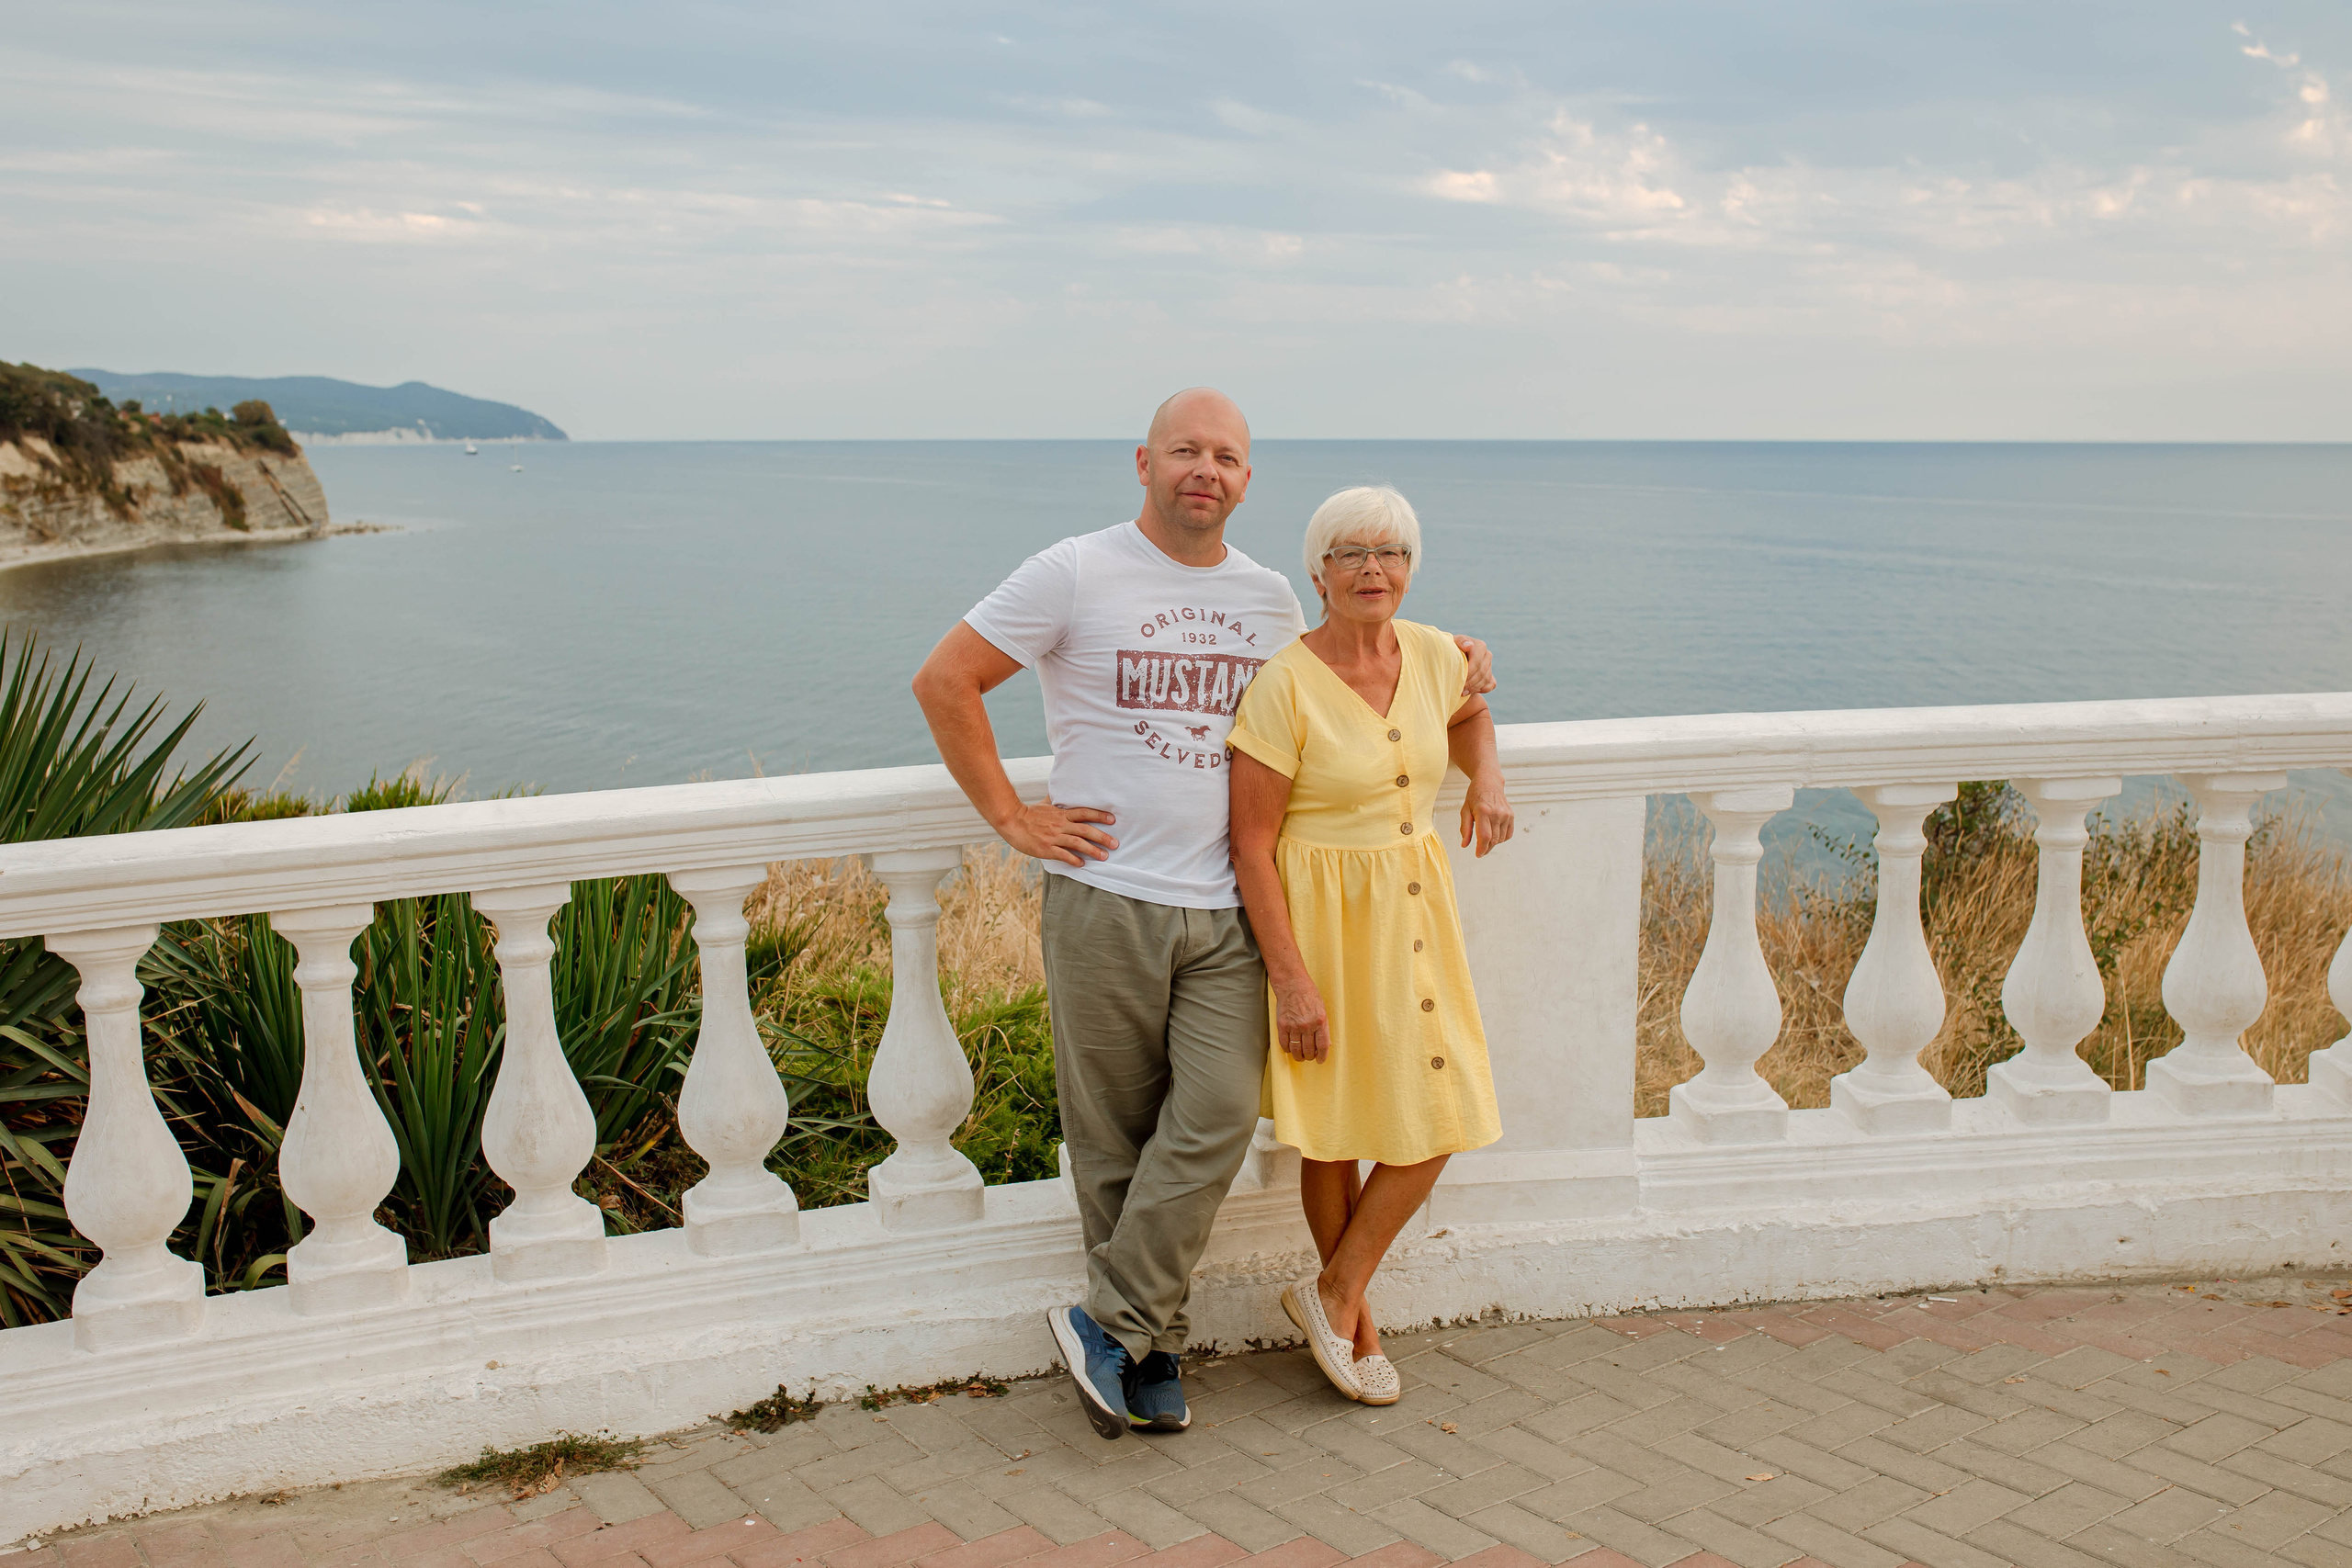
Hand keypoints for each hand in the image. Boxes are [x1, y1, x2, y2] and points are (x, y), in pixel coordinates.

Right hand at [995, 799, 1116, 866]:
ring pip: (1078, 843)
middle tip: (1115, 844)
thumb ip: (1056, 799)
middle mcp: (1060, 824)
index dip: (1100, 816)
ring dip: (1093, 850)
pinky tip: (1082, 864)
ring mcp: (1054, 837)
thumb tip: (1060, 788)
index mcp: (1061, 813)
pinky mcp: (1046, 849)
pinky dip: (1074, 859)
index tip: (1112, 820)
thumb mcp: (1045, 803)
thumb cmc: (1029, 813)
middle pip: (1086, 830)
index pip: (1085, 813)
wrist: (1011, 821)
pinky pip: (1063, 855)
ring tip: (1104, 856)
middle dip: (1102, 837)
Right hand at [1273, 973, 1329, 1061]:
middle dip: (1310, 1057)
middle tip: (1309, 1057)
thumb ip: (1323, 1027)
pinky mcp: (1282, 1025)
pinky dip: (1287, 1049)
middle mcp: (1307, 1025)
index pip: (1323, 1045)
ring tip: (1300, 1057)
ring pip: (1296, 1050)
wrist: (1292, 985)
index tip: (1320, 1060)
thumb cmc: (1309, 995)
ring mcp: (1294, 1026)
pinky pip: (1284, 1044)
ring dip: (1299, 1056)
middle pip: (1309, 1050)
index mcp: (1320, 1021)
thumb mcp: (1322, 1009)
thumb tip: (1325, 1044)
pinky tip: (1290, 1049)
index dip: (1322, 1056)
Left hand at [1453, 635, 1495, 695]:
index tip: (1458, 681)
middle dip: (1470, 683)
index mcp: (1480, 646)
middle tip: (1459, 690)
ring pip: (1486, 679)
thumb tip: (1469, 645)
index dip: (1468, 674)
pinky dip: (1482, 689)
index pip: (1477, 663)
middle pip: (1482, 673)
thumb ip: (1460, 641)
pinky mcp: (1490, 674)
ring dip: (1474, 688)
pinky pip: (1491, 685)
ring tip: (1462, 692)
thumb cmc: (1451, 648)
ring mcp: (1490, 665)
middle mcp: (1487, 655)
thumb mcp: (1453, 642)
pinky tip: (1470, 691)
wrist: (1453, 654)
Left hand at [1460, 770, 1513, 856]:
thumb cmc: (1475, 795)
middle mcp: (1497, 813)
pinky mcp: (1511, 815)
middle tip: (1479, 850)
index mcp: (1483, 812)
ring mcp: (1506, 814)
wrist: (1489, 782)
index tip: (1478, 854)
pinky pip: (1508, 834)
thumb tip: (1465, 845)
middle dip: (1486, 848)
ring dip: (1493, 843)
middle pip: (1493, 840)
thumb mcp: (1465, 810)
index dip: (1481, 849)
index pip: (1485, 837)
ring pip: (1501, 838)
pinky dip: (1501, 838)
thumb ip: (1465, 829)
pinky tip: (1494, 834)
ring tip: (1485, 839)